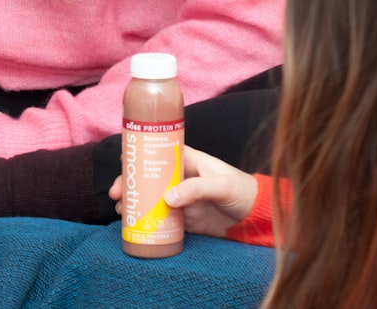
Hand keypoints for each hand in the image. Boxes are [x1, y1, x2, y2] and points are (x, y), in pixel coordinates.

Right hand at [108, 146, 257, 238]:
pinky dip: (146, 220)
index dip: (140, 155)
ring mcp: (181, 198)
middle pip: (149, 176)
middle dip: (130, 183)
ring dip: (134, 201)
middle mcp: (181, 178)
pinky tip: (134, 224)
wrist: (258, 219)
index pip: (159, 152)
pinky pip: (160, 218)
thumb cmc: (243, 192)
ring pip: (150, 197)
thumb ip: (197, 189)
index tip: (124, 162)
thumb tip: (167, 198)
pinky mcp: (184, 219)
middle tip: (118, 194)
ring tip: (121, 210)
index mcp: (189, 160)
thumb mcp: (222, 186)